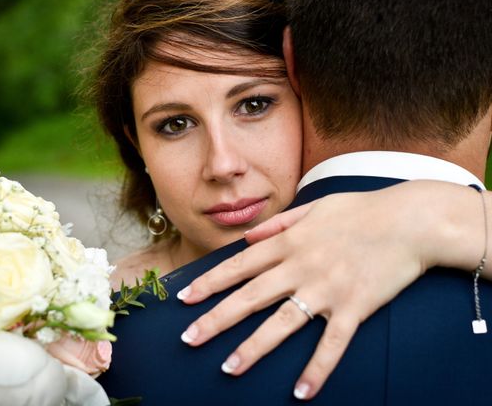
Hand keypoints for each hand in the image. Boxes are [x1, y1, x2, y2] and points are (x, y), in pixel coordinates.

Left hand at [177, 181, 479, 399]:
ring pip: (282, 323)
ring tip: (229, 368)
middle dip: (216, 319)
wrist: (409, 220)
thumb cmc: (360, 210)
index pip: (239, 265)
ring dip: (253, 347)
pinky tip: (302, 391)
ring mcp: (326, 289)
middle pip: (250, 296)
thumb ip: (278, 223)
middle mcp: (300, 267)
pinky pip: (332, 343)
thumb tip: (248, 237)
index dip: (209, 282)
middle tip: (189, 338)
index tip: (186, 298)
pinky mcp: (353, 307)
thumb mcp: (313, 207)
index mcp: (288, 242)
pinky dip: (317, 368)